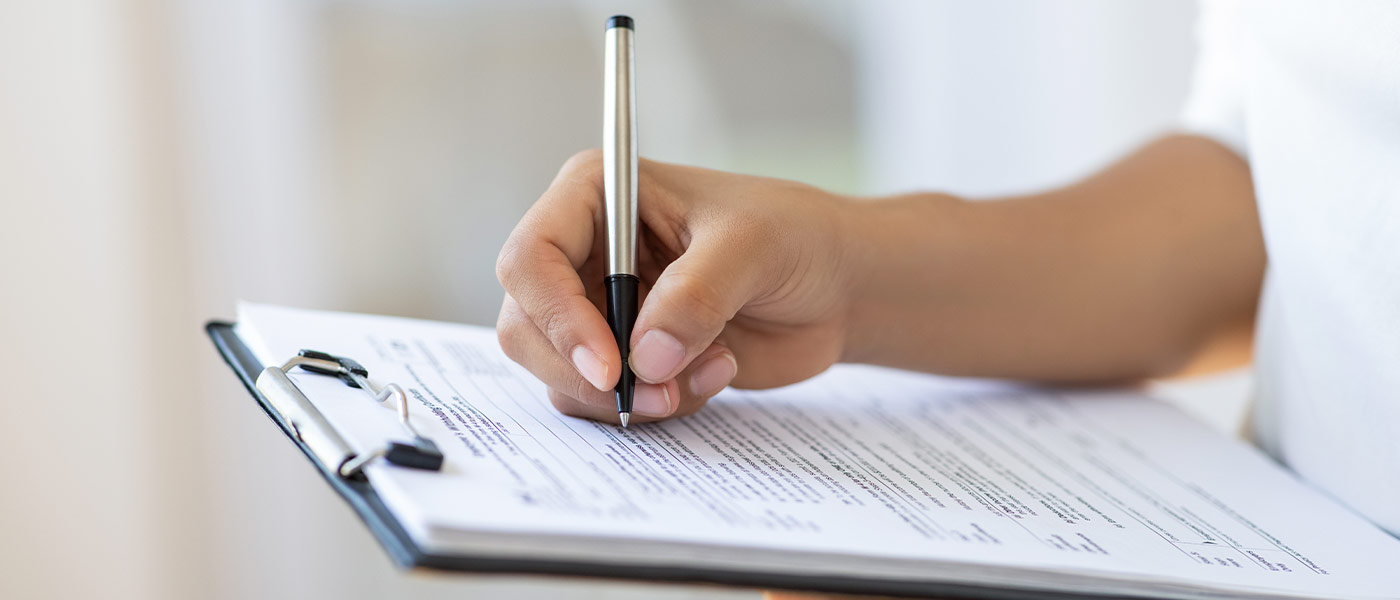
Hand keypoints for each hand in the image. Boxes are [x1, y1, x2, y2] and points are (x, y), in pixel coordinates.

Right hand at [496, 150, 855, 423]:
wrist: (835, 286)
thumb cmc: (795, 236)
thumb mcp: (753, 247)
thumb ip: (696, 295)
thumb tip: (644, 359)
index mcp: (595, 196)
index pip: (532, 258)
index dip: (557, 316)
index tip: (610, 367)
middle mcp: (585, 253)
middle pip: (528, 327)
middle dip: (588, 374)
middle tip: (660, 394)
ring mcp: (600, 309)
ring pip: (562, 374)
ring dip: (632, 394)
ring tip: (712, 367)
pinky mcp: (625, 358)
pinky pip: (604, 402)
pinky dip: (658, 404)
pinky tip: (717, 370)